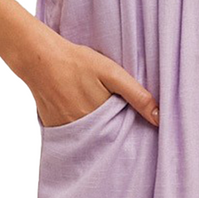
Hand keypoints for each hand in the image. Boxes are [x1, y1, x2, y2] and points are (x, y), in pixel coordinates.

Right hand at [29, 40, 159, 128]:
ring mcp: (65, 131)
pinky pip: (72, 135)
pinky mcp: (53, 128)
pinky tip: (78, 111)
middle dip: (113, 133)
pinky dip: (78, 129)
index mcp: (100, 121)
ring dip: (95, 132)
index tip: (135, 126)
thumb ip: (137, 95)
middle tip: (114, 115)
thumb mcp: (113, 74)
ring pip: (88, 137)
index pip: (121, 136)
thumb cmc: (77, 62)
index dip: (129, 131)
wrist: (39, 58)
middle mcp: (82, 132)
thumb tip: (159, 119)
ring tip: (96, 113)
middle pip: (104, 139)